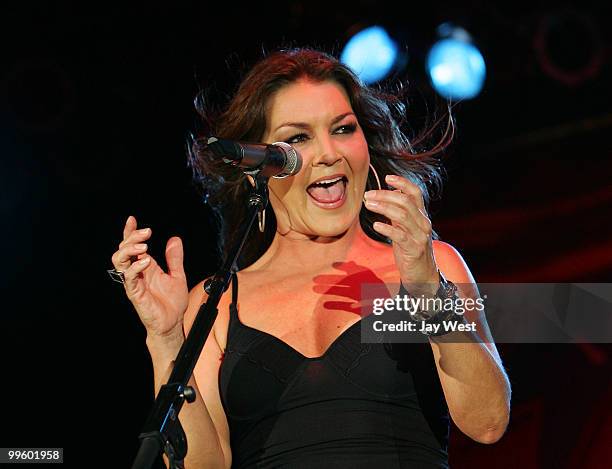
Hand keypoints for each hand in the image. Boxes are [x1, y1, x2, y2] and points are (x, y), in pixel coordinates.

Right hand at [111, 216, 188, 339]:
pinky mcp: (135, 293)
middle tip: (146, 232)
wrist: (172, 323)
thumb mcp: (178, 275)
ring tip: (144, 247)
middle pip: (123, 250)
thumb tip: (174, 239)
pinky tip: (146, 262)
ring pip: (120, 262)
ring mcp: (134, 282)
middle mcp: (137, 273)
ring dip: (130, 250)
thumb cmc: (172, 302)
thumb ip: (174, 258)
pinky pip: (129, 278)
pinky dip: (136, 267)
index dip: (130, 232)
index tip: (132, 219)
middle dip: (131, 237)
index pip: (132, 246)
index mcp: (145, 266)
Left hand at [363, 174, 438, 295]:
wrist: (423, 275)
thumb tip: (386, 197)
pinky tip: (375, 225)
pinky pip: (400, 236)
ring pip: (402, 215)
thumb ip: (399, 214)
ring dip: (383, 207)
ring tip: (368, 204)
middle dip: (385, 195)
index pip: (416, 193)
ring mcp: (420, 236)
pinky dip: (387, 228)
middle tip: (368, 194)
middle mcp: (423, 223)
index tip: (387, 177)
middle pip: (405, 201)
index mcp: (421, 216)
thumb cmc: (411, 250)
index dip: (402, 183)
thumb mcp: (406, 229)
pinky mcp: (414, 249)